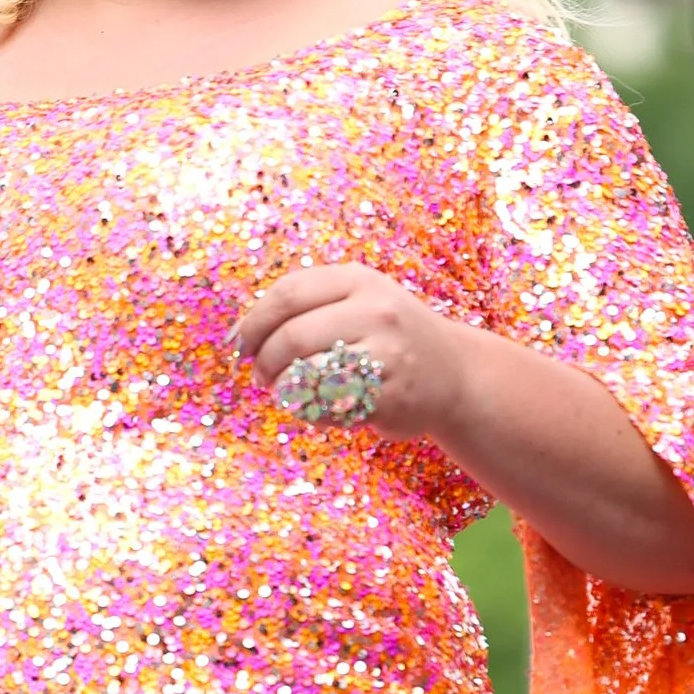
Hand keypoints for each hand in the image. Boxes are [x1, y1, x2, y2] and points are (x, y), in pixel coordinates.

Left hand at [235, 264, 464, 434]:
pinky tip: (319, 408)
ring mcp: (385, 353)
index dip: (254, 322)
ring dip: (283, 390)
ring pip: (306, 374)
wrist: (454, 373)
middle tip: (260, 376)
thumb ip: (305, 306)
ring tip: (286, 392)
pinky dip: (311, 413)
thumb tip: (239, 335)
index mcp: (359, 280)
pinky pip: (327, 408)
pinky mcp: (389, 395)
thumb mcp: (356, 300)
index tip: (240, 345)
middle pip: (292, 336)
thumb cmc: (389, 336)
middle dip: (265, 362)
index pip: (288, 294)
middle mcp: (375, 310)